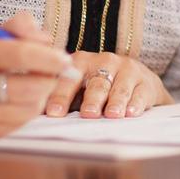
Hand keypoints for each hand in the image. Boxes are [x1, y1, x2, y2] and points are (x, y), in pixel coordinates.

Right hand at [0, 12, 78, 136]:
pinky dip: (30, 110)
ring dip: (42, 95)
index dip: (49, 58)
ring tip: (36, 84)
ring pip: (30, 107)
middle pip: (30, 86)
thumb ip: (22, 27)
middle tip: (54, 72)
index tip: (66, 59)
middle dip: (50, 78)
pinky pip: (22, 123)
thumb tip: (47, 40)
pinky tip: (23, 100)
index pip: (20, 54)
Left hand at [45, 52, 172, 118]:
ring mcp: (127, 69)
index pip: (68, 79)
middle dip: (91, 99)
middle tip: (87, 114)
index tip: (53, 113)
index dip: (60, 96)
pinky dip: (136, 104)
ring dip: (115, 102)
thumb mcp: (79, 88)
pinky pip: (140, 93)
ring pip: (119, 88)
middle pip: (96, 83)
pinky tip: (131, 113)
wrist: (139, 83)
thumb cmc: (100, 90)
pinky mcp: (146, 81)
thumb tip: (33, 116)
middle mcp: (105, 61)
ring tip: (112, 115)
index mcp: (81, 62)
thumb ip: (61, 98)